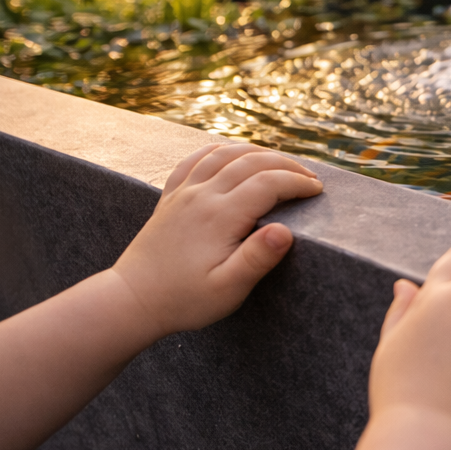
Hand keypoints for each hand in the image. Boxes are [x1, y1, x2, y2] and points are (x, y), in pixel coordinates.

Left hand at [113, 143, 322, 335]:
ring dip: (258, 152)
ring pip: (225, 153)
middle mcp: (201, 196)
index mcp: (219, 216)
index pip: (268, 183)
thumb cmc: (185, 299)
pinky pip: (196, 159)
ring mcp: (183, 193)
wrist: (133, 300)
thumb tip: (285, 231)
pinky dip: (220, 149)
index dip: (298, 182)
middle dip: (286, 164)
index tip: (318, 191)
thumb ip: (257, 258)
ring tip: (281, 164)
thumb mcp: (227, 289)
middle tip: (310, 177)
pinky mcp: (170, 197)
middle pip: (251, 161)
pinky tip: (231, 153)